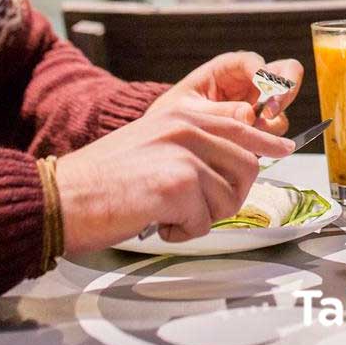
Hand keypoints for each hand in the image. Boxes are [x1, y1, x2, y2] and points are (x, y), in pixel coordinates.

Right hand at [55, 103, 294, 251]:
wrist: (63, 196)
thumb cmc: (103, 178)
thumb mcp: (153, 141)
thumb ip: (193, 142)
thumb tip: (236, 156)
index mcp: (182, 113)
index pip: (242, 125)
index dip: (266, 141)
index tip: (282, 148)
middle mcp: (187, 126)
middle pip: (248, 164)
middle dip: (230, 195)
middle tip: (196, 206)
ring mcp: (185, 154)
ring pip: (231, 196)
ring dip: (204, 216)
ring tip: (167, 211)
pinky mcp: (179, 185)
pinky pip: (206, 221)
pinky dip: (184, 231)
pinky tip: (156, 221)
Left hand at [151, 51, 303, 134]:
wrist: (169, 137)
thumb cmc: (174, 115)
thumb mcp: (188, 110)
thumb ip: (217, 112)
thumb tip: (249, 116)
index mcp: (228, 68)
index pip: (255, 62)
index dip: (263, 74)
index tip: (264, 90)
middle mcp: (249, 83)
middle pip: (287, 72)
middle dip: (286, 89)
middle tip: (272, 111)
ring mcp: (258, 105)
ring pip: (282, 107)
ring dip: (272, 123)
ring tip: (247, 137)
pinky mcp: (260, 127)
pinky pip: (274, 132)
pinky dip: (267, 141)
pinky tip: (246, 148)